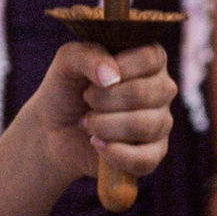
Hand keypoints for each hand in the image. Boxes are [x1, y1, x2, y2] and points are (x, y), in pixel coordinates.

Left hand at [30, 40, 174, 191]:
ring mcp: (161, 122)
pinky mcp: (153, 155)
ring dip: (105, 125)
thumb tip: (112, 76)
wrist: (54, 128)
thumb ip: (87, 56)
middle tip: (86, 100)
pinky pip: (145, 159)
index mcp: (149, 59)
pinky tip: (97, 143)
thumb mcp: (67, 61)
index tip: (93, 79)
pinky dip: (115, 153)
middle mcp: (162, 89)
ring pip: (144, 126)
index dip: (120, 68)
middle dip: (104, 99)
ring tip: (87, 122)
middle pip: (144, 93)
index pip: (150, 58)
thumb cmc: (67, 87)